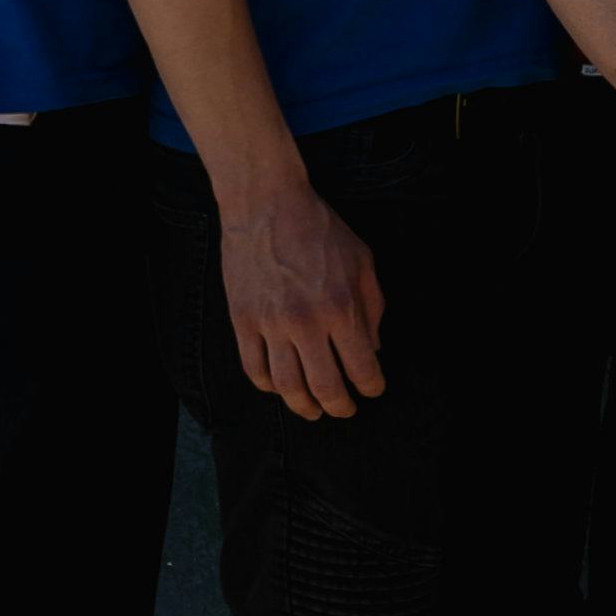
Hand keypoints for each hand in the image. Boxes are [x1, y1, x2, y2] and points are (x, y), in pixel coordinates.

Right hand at [218, 173, 387, 421]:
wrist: (267, 205)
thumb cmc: (321, 230)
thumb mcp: (363, 261)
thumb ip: (373, 308)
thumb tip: (373, 348)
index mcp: (342, 308)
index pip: (362, 367)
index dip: (371, 387)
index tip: (373, 390)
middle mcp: (305, 322)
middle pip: (324, 386)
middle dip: (339, 406)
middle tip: (345, 410)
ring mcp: (270, 323)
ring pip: (286, 385)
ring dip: (303, 405)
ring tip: (314, 410)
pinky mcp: (242, 320)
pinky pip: (253, 368)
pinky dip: (268, 386)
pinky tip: (281, 387)